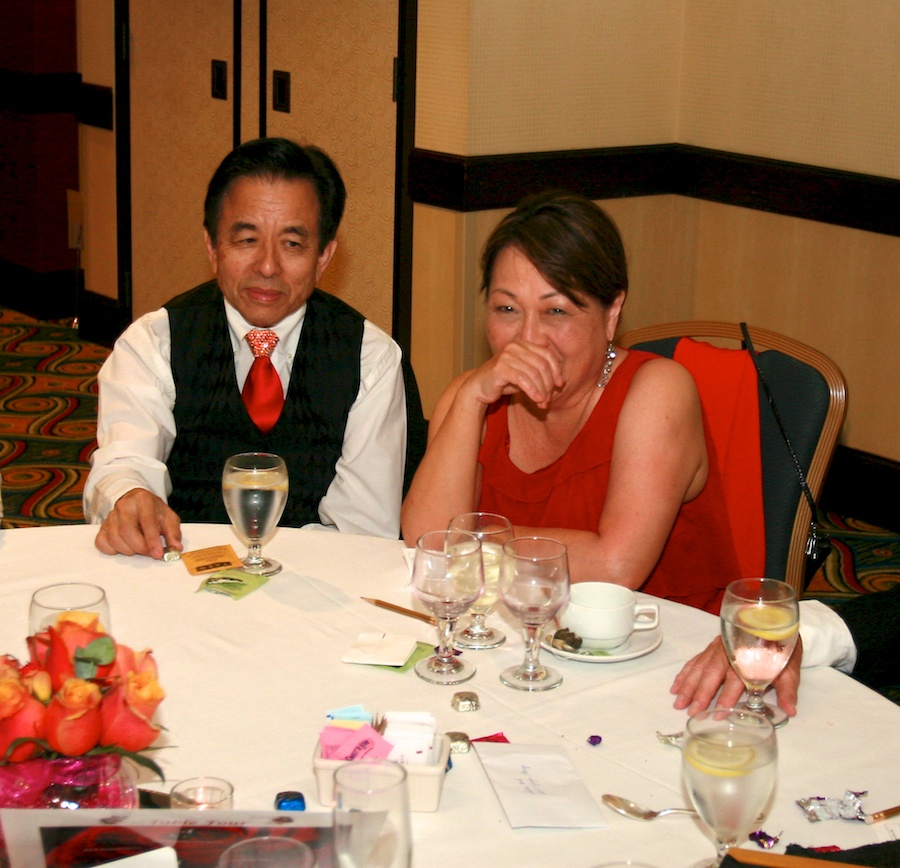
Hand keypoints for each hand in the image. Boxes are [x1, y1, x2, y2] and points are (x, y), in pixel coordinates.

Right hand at [95, 488, 182, 558]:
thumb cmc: (153, 511)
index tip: (158, 554)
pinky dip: (113, 550)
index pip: (147, 522)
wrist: (135, 502)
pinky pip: (102, 543)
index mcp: (143, 499)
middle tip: (149, 553)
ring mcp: (110, 516)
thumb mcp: (168, 517)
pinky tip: (125, 546)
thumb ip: (173, 532)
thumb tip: (176, 548)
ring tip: (139, 548)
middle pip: (127, 532)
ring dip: (129, 550)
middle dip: (140, 547)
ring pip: (115, 539)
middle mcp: (124, 505)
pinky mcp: (102, 526)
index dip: (152, 540)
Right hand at [463, 340, 564, 409]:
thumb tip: (560, 381)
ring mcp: (506, 355)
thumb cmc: (503, 382)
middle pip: (542, 365)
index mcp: (523, 344)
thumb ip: (540, 373)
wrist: (478, 388)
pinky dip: (532, 391)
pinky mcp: (500, 367)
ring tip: (541, 403)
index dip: (556, 370)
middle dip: (548, 384)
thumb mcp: (525, 375)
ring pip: (534, 373)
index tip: (559, 385)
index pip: (547, 354)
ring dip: (541, 390)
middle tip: (547, 400)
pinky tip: (536, 399)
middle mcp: (515, 346)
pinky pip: (523, 379)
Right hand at [670, 635, 801, 716]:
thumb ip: (788, 689)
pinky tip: (677, 685)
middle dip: (700, 693)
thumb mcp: (789, 668)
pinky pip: (695, 660)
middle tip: (691, 711)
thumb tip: (790, 711)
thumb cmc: (781, 647)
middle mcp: (729, 651)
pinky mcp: (712, 646)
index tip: (719, 713)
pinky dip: (685, 672)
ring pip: (700, 666)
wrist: (774, 622)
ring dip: (688, 685)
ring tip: (678, 702)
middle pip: (712, 673)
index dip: (727, 696)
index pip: (736, 679)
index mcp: (748, 657)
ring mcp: (718, 647)